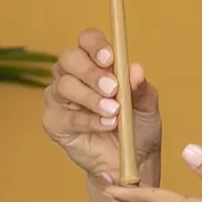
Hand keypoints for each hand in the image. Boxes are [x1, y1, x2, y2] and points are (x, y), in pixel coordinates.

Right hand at [41, 27, 161, 183]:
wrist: (129, 162)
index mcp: (94, 61)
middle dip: (91, 72)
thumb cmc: (137, 127)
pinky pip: (65, 116)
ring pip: (64, 86)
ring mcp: (59, 98)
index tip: (110, 59)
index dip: (95, 45)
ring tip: (113, 112)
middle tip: (112, 89)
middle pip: (69, 58)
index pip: (87, 40)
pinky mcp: (54, 121)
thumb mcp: (147, 107)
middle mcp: (72, 74)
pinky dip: (87, 121)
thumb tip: (135, 70)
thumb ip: (140, 88)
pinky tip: (105, 126)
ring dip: (91, 98)